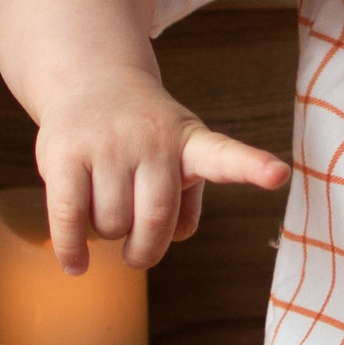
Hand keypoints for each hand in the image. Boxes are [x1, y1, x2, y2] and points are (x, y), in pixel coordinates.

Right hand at [35, 68, 286, 272]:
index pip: (224, 156)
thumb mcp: (180, 154)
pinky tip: (77, 264)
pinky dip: (73, 250)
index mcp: (190, 142)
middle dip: (145, 250)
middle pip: (155, 222)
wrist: (91, 80)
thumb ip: (188, 198)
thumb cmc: (144, 134)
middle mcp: (151, 139)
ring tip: (105, 209)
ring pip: (111, 224)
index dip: (253, 167)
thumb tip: (177, 234)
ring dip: (108, 235)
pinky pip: (70, 217)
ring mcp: (107, 143)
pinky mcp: (65, 153)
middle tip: (138, 252)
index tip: (278, 174)